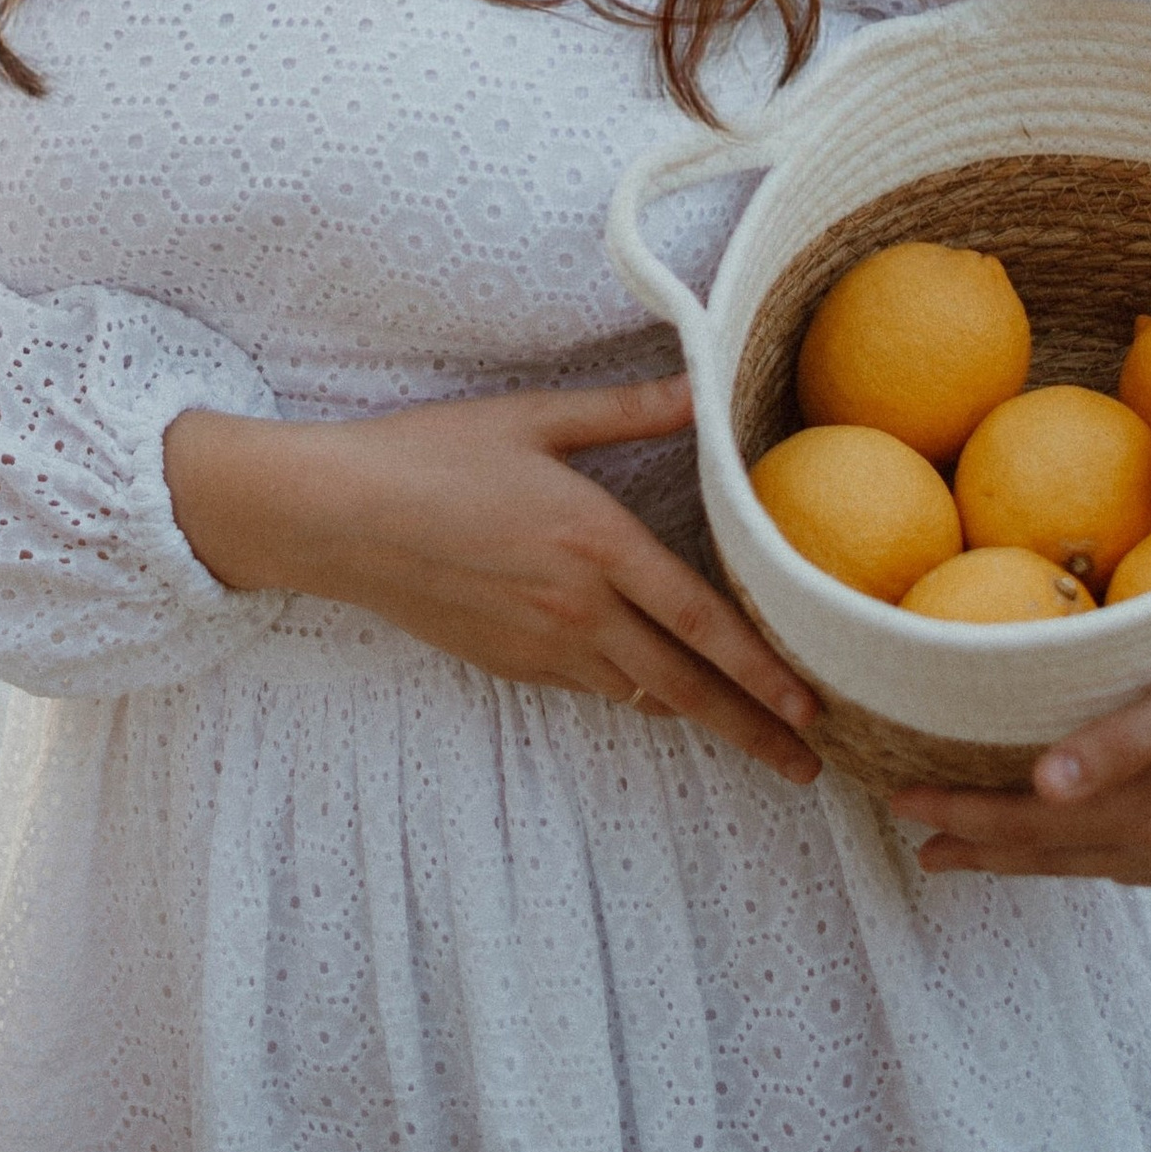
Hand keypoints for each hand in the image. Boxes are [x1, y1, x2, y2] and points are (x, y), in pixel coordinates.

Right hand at [166, 373, 821, 783]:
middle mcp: (577, 606)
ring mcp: (540, 644)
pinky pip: (591, 688)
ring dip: (700, 717)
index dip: (761, 669)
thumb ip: (629, 410)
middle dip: (752, 729)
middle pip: (683, 685)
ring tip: (755, 738)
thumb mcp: (535, 417)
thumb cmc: (434, 454)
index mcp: (594, 542)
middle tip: (809, 766)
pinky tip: (659, 696)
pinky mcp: (508, 662)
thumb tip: (702, 385)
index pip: (699, 620)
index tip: (812, 706)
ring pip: (640, 694)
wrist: (338, 516)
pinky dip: (636, 696)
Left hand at [906, 529, 1150, 886]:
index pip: (1035, 824)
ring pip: (1102, 860)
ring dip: (1037, 856)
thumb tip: (1041, 789)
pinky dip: (1100, 853)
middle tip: (917, 843)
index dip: (967, 817)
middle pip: (1059, 852)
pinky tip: (1094, 844)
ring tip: (981, 853)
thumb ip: (1126, 742)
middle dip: (985, 847)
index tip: (902, 808)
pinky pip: (1150, 858)